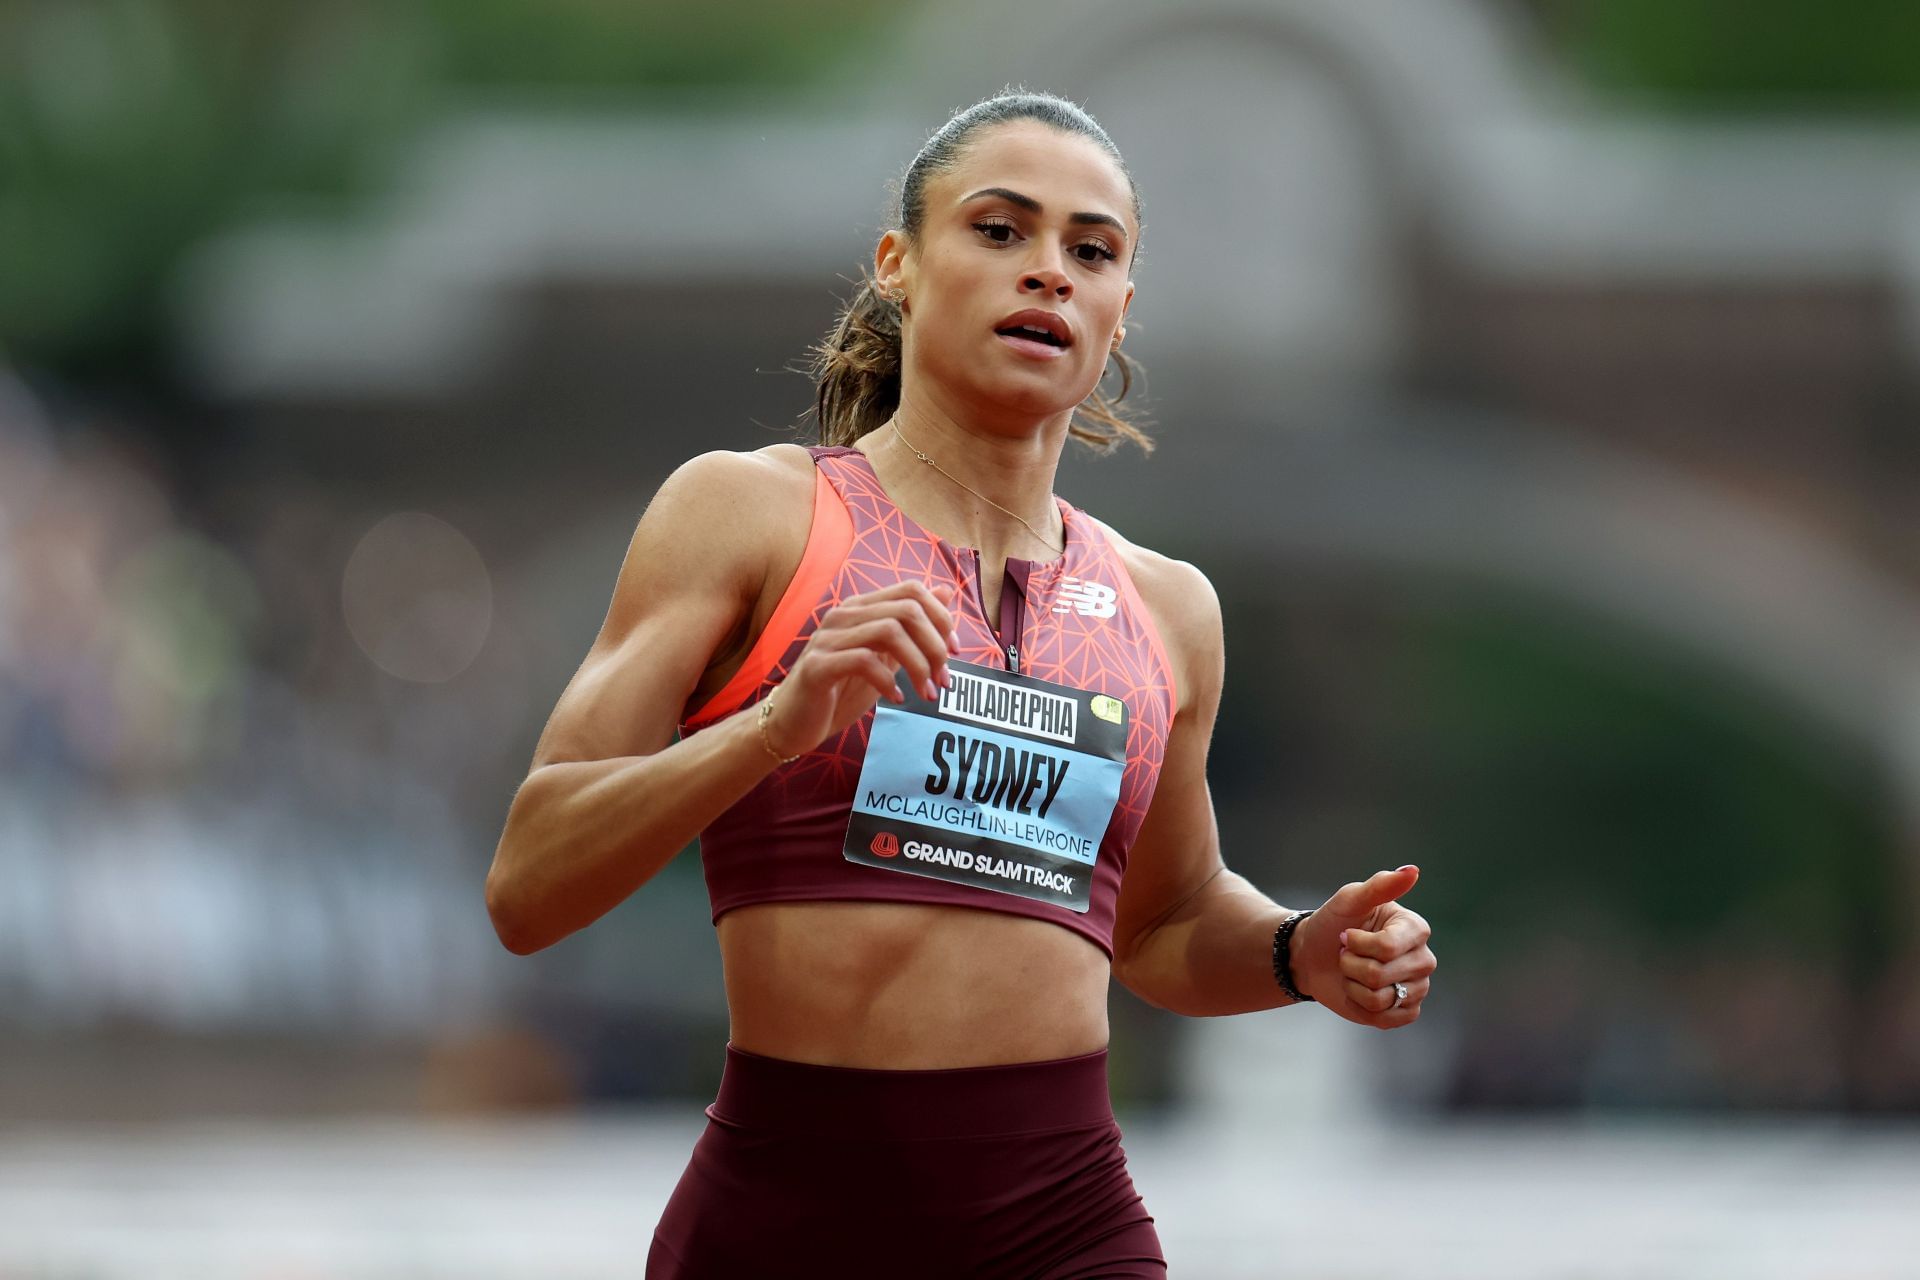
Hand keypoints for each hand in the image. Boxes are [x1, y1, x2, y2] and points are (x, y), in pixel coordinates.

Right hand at [761, 579, 959, 756]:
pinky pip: (863, 661)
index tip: (954, 651)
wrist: (794, 722)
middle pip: (907, 609)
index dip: (941, 617)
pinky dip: (888, 681)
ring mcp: (828, 638)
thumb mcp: (884, 655)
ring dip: (918, 665)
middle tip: (943, 679)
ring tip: (926, 692)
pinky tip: (896, 698)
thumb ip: (911, 626)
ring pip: (890, 631)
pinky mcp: (817, 666)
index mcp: (861, 607)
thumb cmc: (840, 689)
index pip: (912, 589)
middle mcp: (844, 615)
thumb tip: (945, 591)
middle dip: (935, 645)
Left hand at [1294, 866, 1435, 1027]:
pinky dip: (1360, 1006)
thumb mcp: (1349, 900)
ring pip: (1379, 999)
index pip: (1387, 947)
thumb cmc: (1333, 923)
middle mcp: (1423, 958)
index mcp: (1415, 928)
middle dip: (1350, 965)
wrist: (1314, 956)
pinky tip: (1358, 991)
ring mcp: (1417, 987)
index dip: (1356, 944)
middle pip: (1380, 975)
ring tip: (1351, 972)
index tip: (1346, 934)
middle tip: (1347, 954)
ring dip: (1352, 985)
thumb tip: (1412, 870)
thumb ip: (1380, 886)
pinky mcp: (1405, 1011)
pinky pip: (1384, 1018)